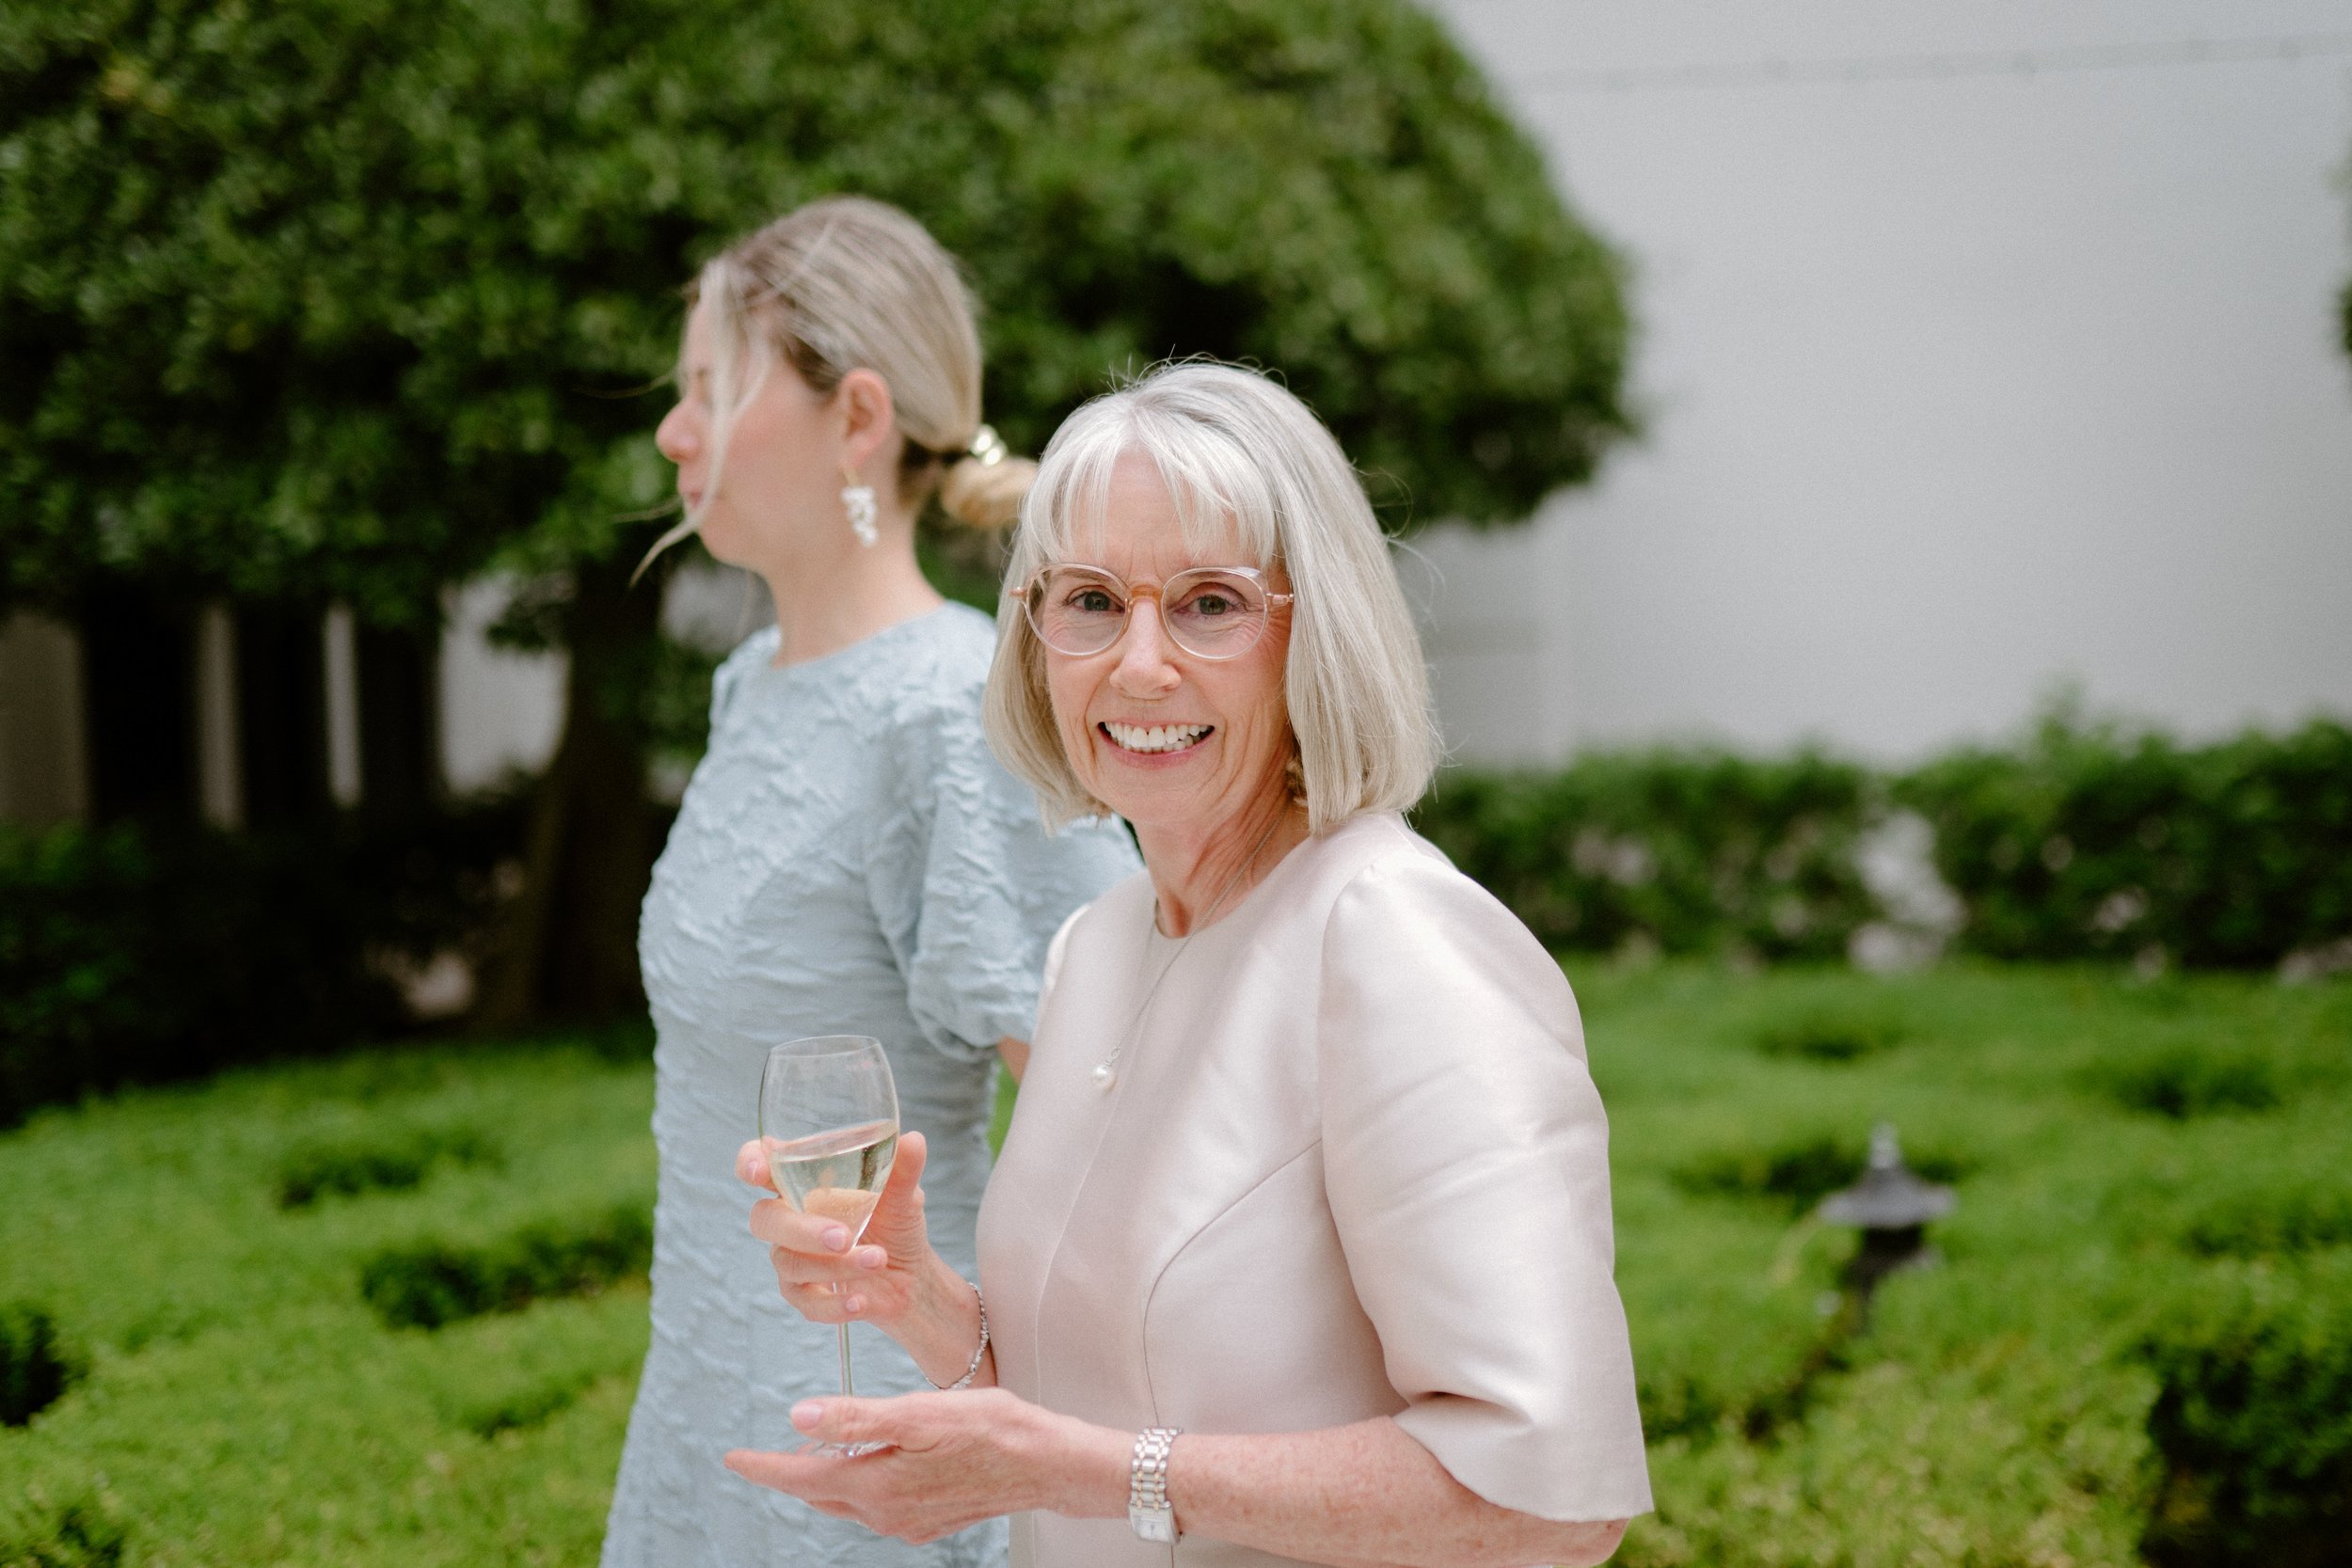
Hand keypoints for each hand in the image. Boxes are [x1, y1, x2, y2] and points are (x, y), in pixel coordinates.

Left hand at [723, 1389, 1125, 1542]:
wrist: (1047, 1464)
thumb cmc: (991, 1429)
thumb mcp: (918, 1413)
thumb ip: (855, 1417)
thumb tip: (798, 1417)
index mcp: (877, 1486)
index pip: (802, 1478)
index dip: (764, 1466)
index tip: (733, 1458)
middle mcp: (887, 1512)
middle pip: (821, 1494)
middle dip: (790, 1475)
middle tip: (762, 1457)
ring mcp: (909, 1521)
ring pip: (849, 1501)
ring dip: (826, 1479)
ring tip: (811, 1454)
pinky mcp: (930, 1518)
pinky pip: (878, 1506)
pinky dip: (860, 1485)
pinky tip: (869, 1465)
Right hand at [736, 1129, 939, 1330]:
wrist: (912, 1277)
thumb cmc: (896, 1223)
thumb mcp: (904, 1194)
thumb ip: (903, 1168)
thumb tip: (913, 1141)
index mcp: (804, 1182)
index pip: (762, 1163)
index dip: (750, 1163)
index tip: (760, 1172)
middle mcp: (790, 1217)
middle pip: (765, 1219)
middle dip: (801, 1229)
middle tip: (842, 1237)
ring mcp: (793, 1256)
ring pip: (789, 1263)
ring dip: (835, 1266)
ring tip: (878, 1260)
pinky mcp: (804, 1293)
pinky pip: (804, 1301)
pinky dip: (833, 1304)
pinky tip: (860, 1301)